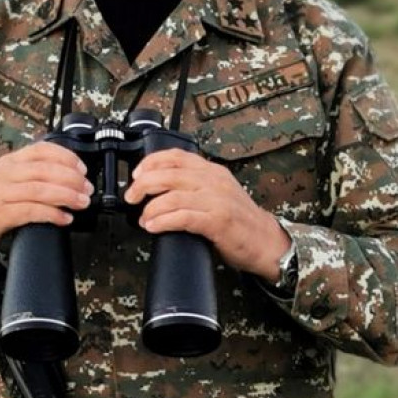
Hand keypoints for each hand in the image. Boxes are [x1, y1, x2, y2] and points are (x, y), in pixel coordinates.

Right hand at [0, 142, 92, 277]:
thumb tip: (70, 178)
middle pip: (45, 169)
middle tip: (87, 190)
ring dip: (66, 196)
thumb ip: (33, 176)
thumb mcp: (10, 182)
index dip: (66, 157)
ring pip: (39, 189)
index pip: (42, 150)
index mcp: (10, 161)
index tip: (83, 170)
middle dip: (71, 179)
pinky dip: (51, 214)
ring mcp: (0, 193)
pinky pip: (30, 211)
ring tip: (81, 203)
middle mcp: (5, 173)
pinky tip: (64, 219)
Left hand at [124, 149, 290, 279]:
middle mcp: (214, 181)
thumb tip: (159, 187)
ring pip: (174, 195)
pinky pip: (184, 217)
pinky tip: (154, 226)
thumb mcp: (218, 192)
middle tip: (131, 196)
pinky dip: (164, 221)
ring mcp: (217, 200)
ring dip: (152, 207)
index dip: (152, 162)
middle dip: (144, 184)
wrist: (266, 241)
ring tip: (143, 218)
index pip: (177, 156)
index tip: (136, 173)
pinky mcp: (218, 221)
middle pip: (170, 174)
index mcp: (212, 171)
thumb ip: (195, 185)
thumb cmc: (239, 220)